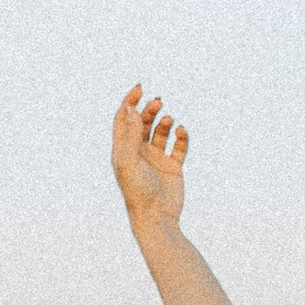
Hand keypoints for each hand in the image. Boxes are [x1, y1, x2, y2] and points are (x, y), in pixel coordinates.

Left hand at [112, 84, 188, 233]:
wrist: (155, 216)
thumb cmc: (136, 190)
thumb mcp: (128, 160)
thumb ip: (129, 134)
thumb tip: (130, 108)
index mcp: (123, 150)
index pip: (123, 120)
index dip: (129, 102)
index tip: (139, 88)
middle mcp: (139, 153)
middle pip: (142, 123)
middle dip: (149, 110)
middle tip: (157, 102)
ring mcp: (156, 159)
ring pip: (160, 132)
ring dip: (164, 122)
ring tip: (169, 119)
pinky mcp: (173, 167)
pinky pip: (178, 146)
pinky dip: (181, 136)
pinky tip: (181, 131)